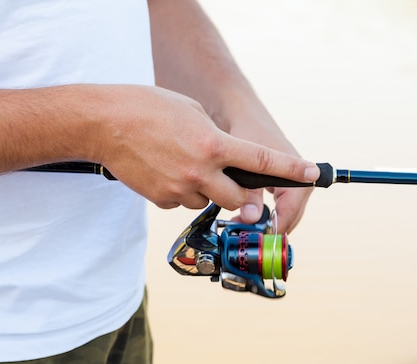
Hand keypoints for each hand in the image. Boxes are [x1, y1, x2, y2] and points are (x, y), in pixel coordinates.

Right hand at [91, 85, 318, 213]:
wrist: (105, 123)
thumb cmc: (148, 108)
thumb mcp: (192, 112)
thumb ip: (217, 141)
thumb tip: (224, 163)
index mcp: (214, 145)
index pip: (261, 161)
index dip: (291, 169)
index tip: (310, 173)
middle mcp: (201, 171)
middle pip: (240, 199)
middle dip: (241, 194)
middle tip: (232, 181)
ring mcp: (180, 188)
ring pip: (209, 203)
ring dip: (207, 191)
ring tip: (184, 166)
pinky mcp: (161, 199)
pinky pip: (182, 203)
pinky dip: (181, 192)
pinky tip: (166, 172)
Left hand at [224, 105, 313, 233]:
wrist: (241, 114)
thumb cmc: (245, 132)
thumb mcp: (246, 162)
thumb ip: (249, 191)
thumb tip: (253, 219)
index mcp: (298, 175)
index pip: (290, 212)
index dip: (274, 229)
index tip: (257, 240)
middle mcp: (299, 180)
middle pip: (289, 217)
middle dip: (269, 229)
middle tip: (246, 238)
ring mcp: (291, 183)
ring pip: (283, 215)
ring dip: (265, 224)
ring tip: (241, 227)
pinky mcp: (281, 184)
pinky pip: (277, 208)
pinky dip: (263, 216)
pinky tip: (242, 218)